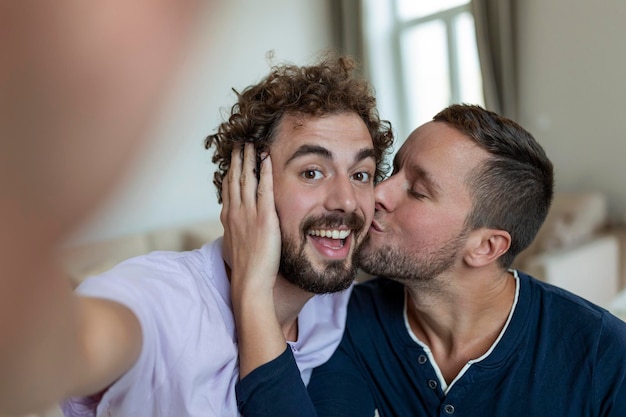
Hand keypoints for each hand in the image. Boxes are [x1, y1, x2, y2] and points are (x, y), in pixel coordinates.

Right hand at [221, 142, 280, 299]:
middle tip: (240, 142)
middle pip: (235, 178)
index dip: (231, 170)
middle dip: (238, 158)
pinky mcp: (264, 218)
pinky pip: (265, 189)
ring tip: (251, 144)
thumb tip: (235, 229)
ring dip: (249, 159)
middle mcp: (236, 212)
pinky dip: (266, 171)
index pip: (229, 188)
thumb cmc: (245, 268)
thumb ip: (235, 232)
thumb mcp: (234, 245)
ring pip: (247, 179)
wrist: (249, 282)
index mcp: (229, 218)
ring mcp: (249, 214)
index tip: (234, 157)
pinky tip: (267, 158)